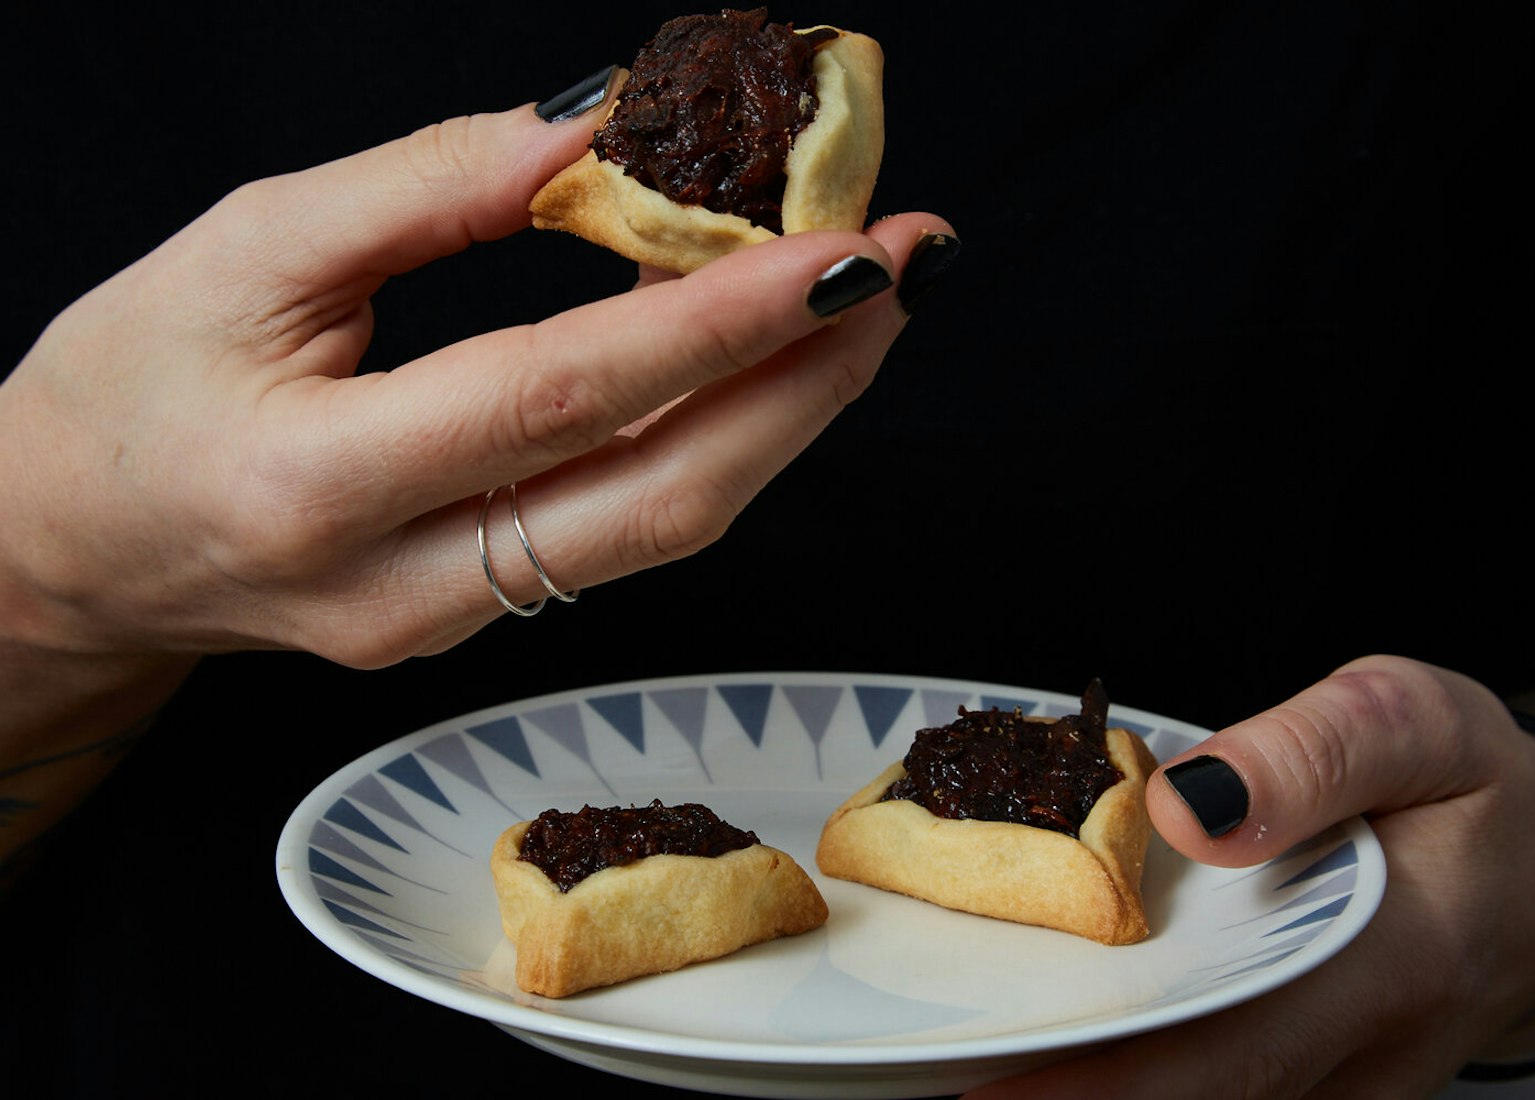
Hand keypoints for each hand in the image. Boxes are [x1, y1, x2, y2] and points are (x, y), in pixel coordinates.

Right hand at [0, 93, 953, 666]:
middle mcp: (403, 588)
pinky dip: (713, 441)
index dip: (724, 320)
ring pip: (666, 528)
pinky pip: (627, 534)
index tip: (849, 248)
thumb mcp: (246, 251)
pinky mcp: (481, 626)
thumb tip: (600, 133)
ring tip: (860, 304)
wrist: (72, 554)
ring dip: (785, 414)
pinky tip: (759, 365)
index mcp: (319, 484)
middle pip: (664, 497)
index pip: (567, 392)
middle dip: (809, 380)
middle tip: (901, 267)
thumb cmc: (127, 390)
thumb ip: (428, 189)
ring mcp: (452, 629)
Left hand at [965, 655, 1534, 1098]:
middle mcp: (1364, 1054)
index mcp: (1388, 963)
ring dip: (1092, 1082)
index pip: (1224, 1048)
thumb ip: (1310, 754)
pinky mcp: (1326, 1082)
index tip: (981, 1079)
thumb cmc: (1478, 790)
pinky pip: (1224, 1089)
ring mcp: (1348, 1085)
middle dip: (1063, 1092)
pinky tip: (1064, 1028)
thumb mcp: (1416, 722)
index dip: (1095, 1080)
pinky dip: (1136, 1069)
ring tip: (974, 1042)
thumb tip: (1185, 811)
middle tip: (939, 1063)